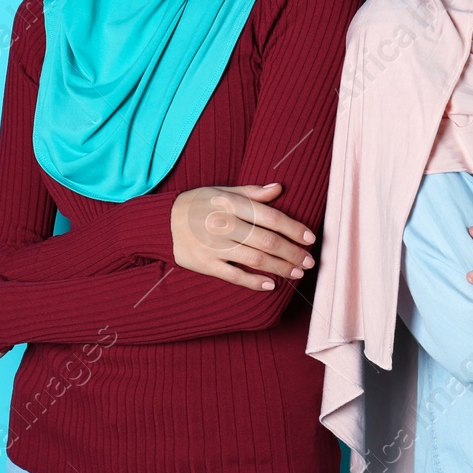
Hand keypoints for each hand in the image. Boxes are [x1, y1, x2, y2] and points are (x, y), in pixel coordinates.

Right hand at [171, 183, 316, 291]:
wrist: (162, 223)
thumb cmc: (197, 204)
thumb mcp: (222, 192)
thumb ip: (252, 193)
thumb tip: (279, 188)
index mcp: (232, 205)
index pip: (271, 217)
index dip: (294, 228)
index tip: (311, 238)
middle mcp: (225, 225)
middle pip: (267, 241)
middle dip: (293, 252)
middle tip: (309, 261)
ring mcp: (215, 246)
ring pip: (255, 259)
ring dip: (280, 267)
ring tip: (297, 272)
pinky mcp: (206, 264)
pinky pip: (234, 276)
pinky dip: (253, 281)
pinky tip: (270, 284)